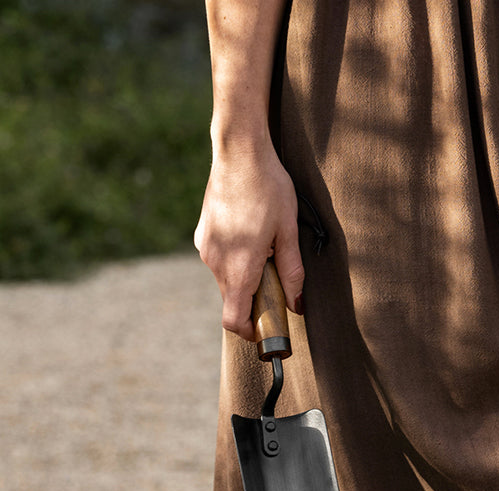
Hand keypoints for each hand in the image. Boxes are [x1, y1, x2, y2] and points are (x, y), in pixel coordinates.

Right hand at [193, 138, 303, 340]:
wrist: (238, 150)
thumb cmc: (268, 187)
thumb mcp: (289, 231)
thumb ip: (292, 272)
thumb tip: (296, 306)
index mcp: (239, 267)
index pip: (234, 320)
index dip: (249, 332)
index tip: (265, 328)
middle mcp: (216, 262)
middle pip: (232, 301)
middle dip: (253, 301)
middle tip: (276, 283)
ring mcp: (206, 248)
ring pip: (226, 280)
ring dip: (244, 277)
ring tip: (264, 250)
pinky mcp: (202, 234)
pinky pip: (219, 260)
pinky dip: (234, 260)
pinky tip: (249, 235)